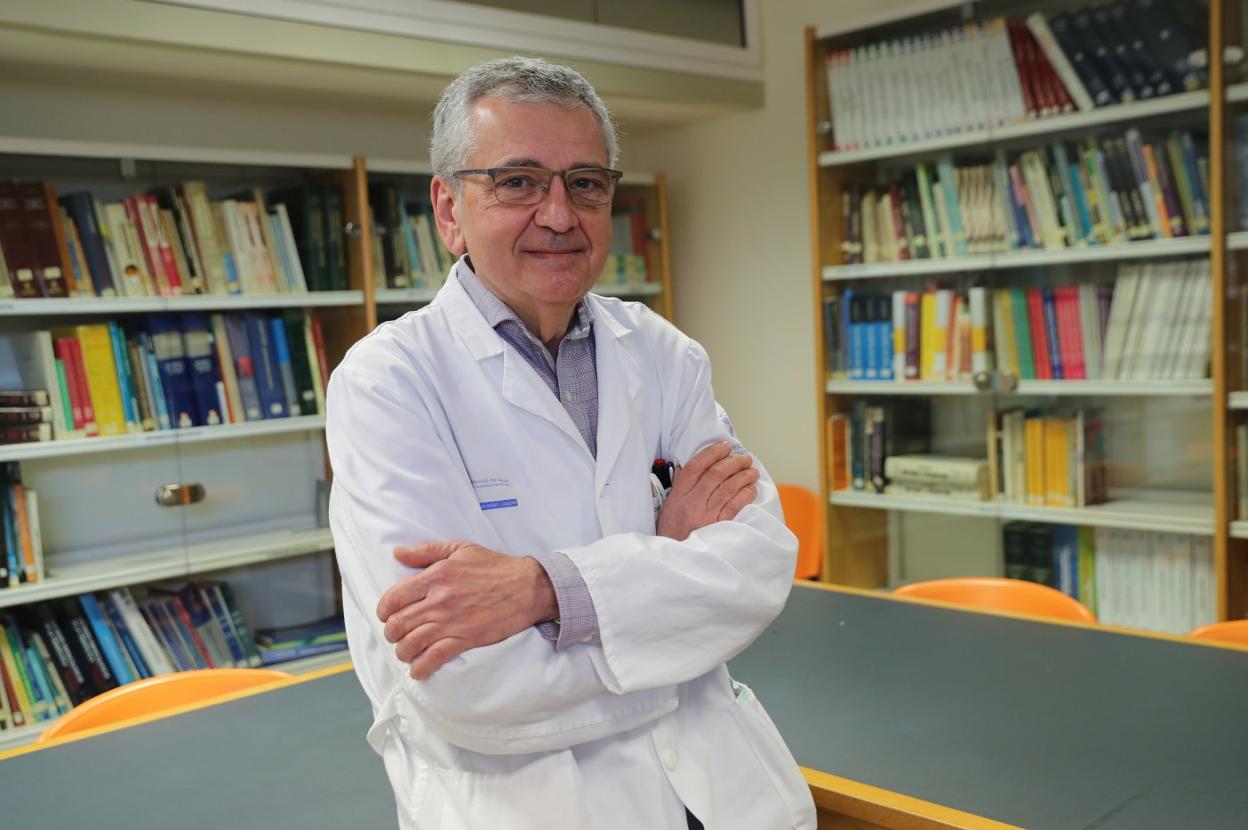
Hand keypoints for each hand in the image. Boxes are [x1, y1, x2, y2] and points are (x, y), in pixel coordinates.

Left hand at [376, 541, 557, 679]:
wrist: (527, 587)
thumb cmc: (495, 567)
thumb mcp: (461, 549)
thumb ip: (426, 551)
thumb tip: (398, 553)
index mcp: (436, 576)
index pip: (394, 598)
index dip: (384, 610)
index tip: (386, 615)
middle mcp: (439, 600)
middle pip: (398, 623)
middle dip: (391, 633)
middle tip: (395, 635)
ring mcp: (452, 621)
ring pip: (412, 643)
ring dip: (402, 651)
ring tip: (405, 652)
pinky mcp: (465, 639)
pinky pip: (434, 658)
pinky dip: (420, 667)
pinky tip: (417, 670)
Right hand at [656, 440, 758, 541]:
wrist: (676, 559)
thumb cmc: (673, 532)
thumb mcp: (669, 507)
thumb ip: (680, 486)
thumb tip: (690, 466)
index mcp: (678, 496)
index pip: (695, 467)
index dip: (712, 453)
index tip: (724, 446)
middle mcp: (692, 504)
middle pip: (716, 474)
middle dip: (733, 461)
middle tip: (744, 458)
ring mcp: (707, 516)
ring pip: (729, 487)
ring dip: (744, 475)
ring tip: (752, 471)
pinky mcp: (720, 527)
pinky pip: (736, 505)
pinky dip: (746, 493)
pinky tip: (751, 488)